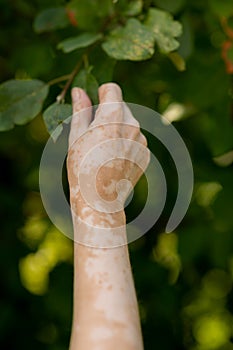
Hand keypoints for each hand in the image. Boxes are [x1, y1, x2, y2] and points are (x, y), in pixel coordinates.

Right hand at [67, 83, 149, 231]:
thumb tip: (79, 91)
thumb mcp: (76, 135)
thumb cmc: (82, 166)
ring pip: (128, 126)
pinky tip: (113, 161)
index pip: (112, 89)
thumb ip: (80, 109)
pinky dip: (125, 146)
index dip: (101, 94)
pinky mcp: (146, 155)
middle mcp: (133, 124)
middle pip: (120, 107)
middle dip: (108, 114)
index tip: (94, 105)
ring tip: (103, 152)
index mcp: (114, 114)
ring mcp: (142, 141)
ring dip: (118, 130)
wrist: (99, 200)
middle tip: (94, 135)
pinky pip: (135, 142)